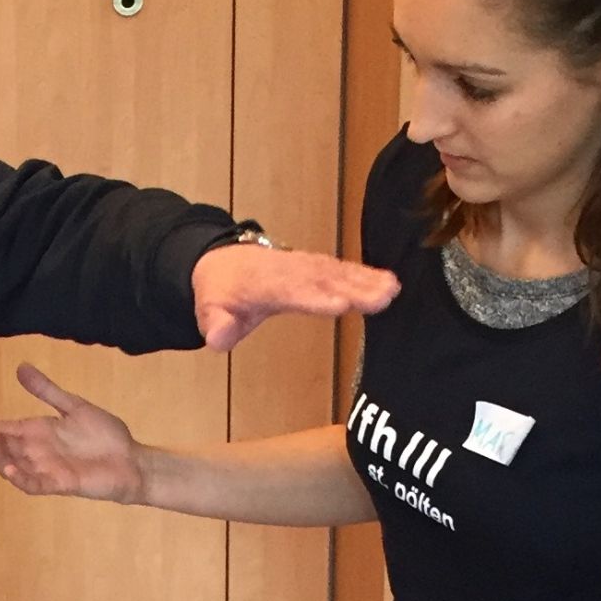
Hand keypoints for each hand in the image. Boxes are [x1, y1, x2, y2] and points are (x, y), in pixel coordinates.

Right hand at [0, 363, 146, 502]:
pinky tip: (9, 468)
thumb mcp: (73, 406)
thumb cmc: (105, 435)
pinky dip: (19, 477)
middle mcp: (34, 452)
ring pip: (10, 465)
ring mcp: (44, 469)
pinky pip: (33, 484)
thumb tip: (20, 368)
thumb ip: (46, 391)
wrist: (131, 460)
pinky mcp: (59, 483)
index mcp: (35, 432)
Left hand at [193, 244, 397, 353]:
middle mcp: (289, 272)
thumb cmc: (220, 293)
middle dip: (352, 288)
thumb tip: (218, 338)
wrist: (222, 262)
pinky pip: (342, 269)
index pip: (291, 292)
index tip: (340, 305)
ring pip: (337, 272)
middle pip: (323, 280)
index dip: (315, 297)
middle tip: (381, 298)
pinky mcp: (317, 267)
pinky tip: (390, 283)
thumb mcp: (208, 311)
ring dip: (366, 280)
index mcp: (262, 285)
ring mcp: (304, 266)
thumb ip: (216, 326)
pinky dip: (365, 274)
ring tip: (392, 290)